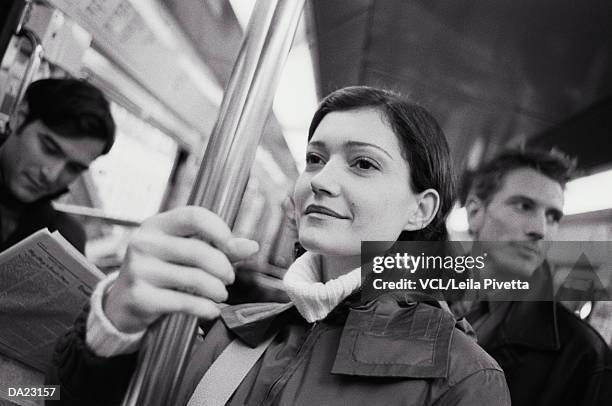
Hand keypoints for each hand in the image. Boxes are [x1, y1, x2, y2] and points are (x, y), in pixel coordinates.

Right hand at [103, 206, 258, 332]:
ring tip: (220, 294)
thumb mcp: (186, 254)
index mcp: (157, 225)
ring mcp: (139, 269)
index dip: (219, 230)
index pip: (194, 216)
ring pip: (194, 278)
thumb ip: (220, 249)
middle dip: (222, 267)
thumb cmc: (162, 273)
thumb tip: (252, 247)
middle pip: (198, 250)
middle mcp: (144, 243)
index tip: (231, 246)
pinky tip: (211, 310)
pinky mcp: (139, 296)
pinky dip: (205, 308)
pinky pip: (183, 302)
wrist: (123, 304)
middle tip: (229, 278)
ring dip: (216, 290)